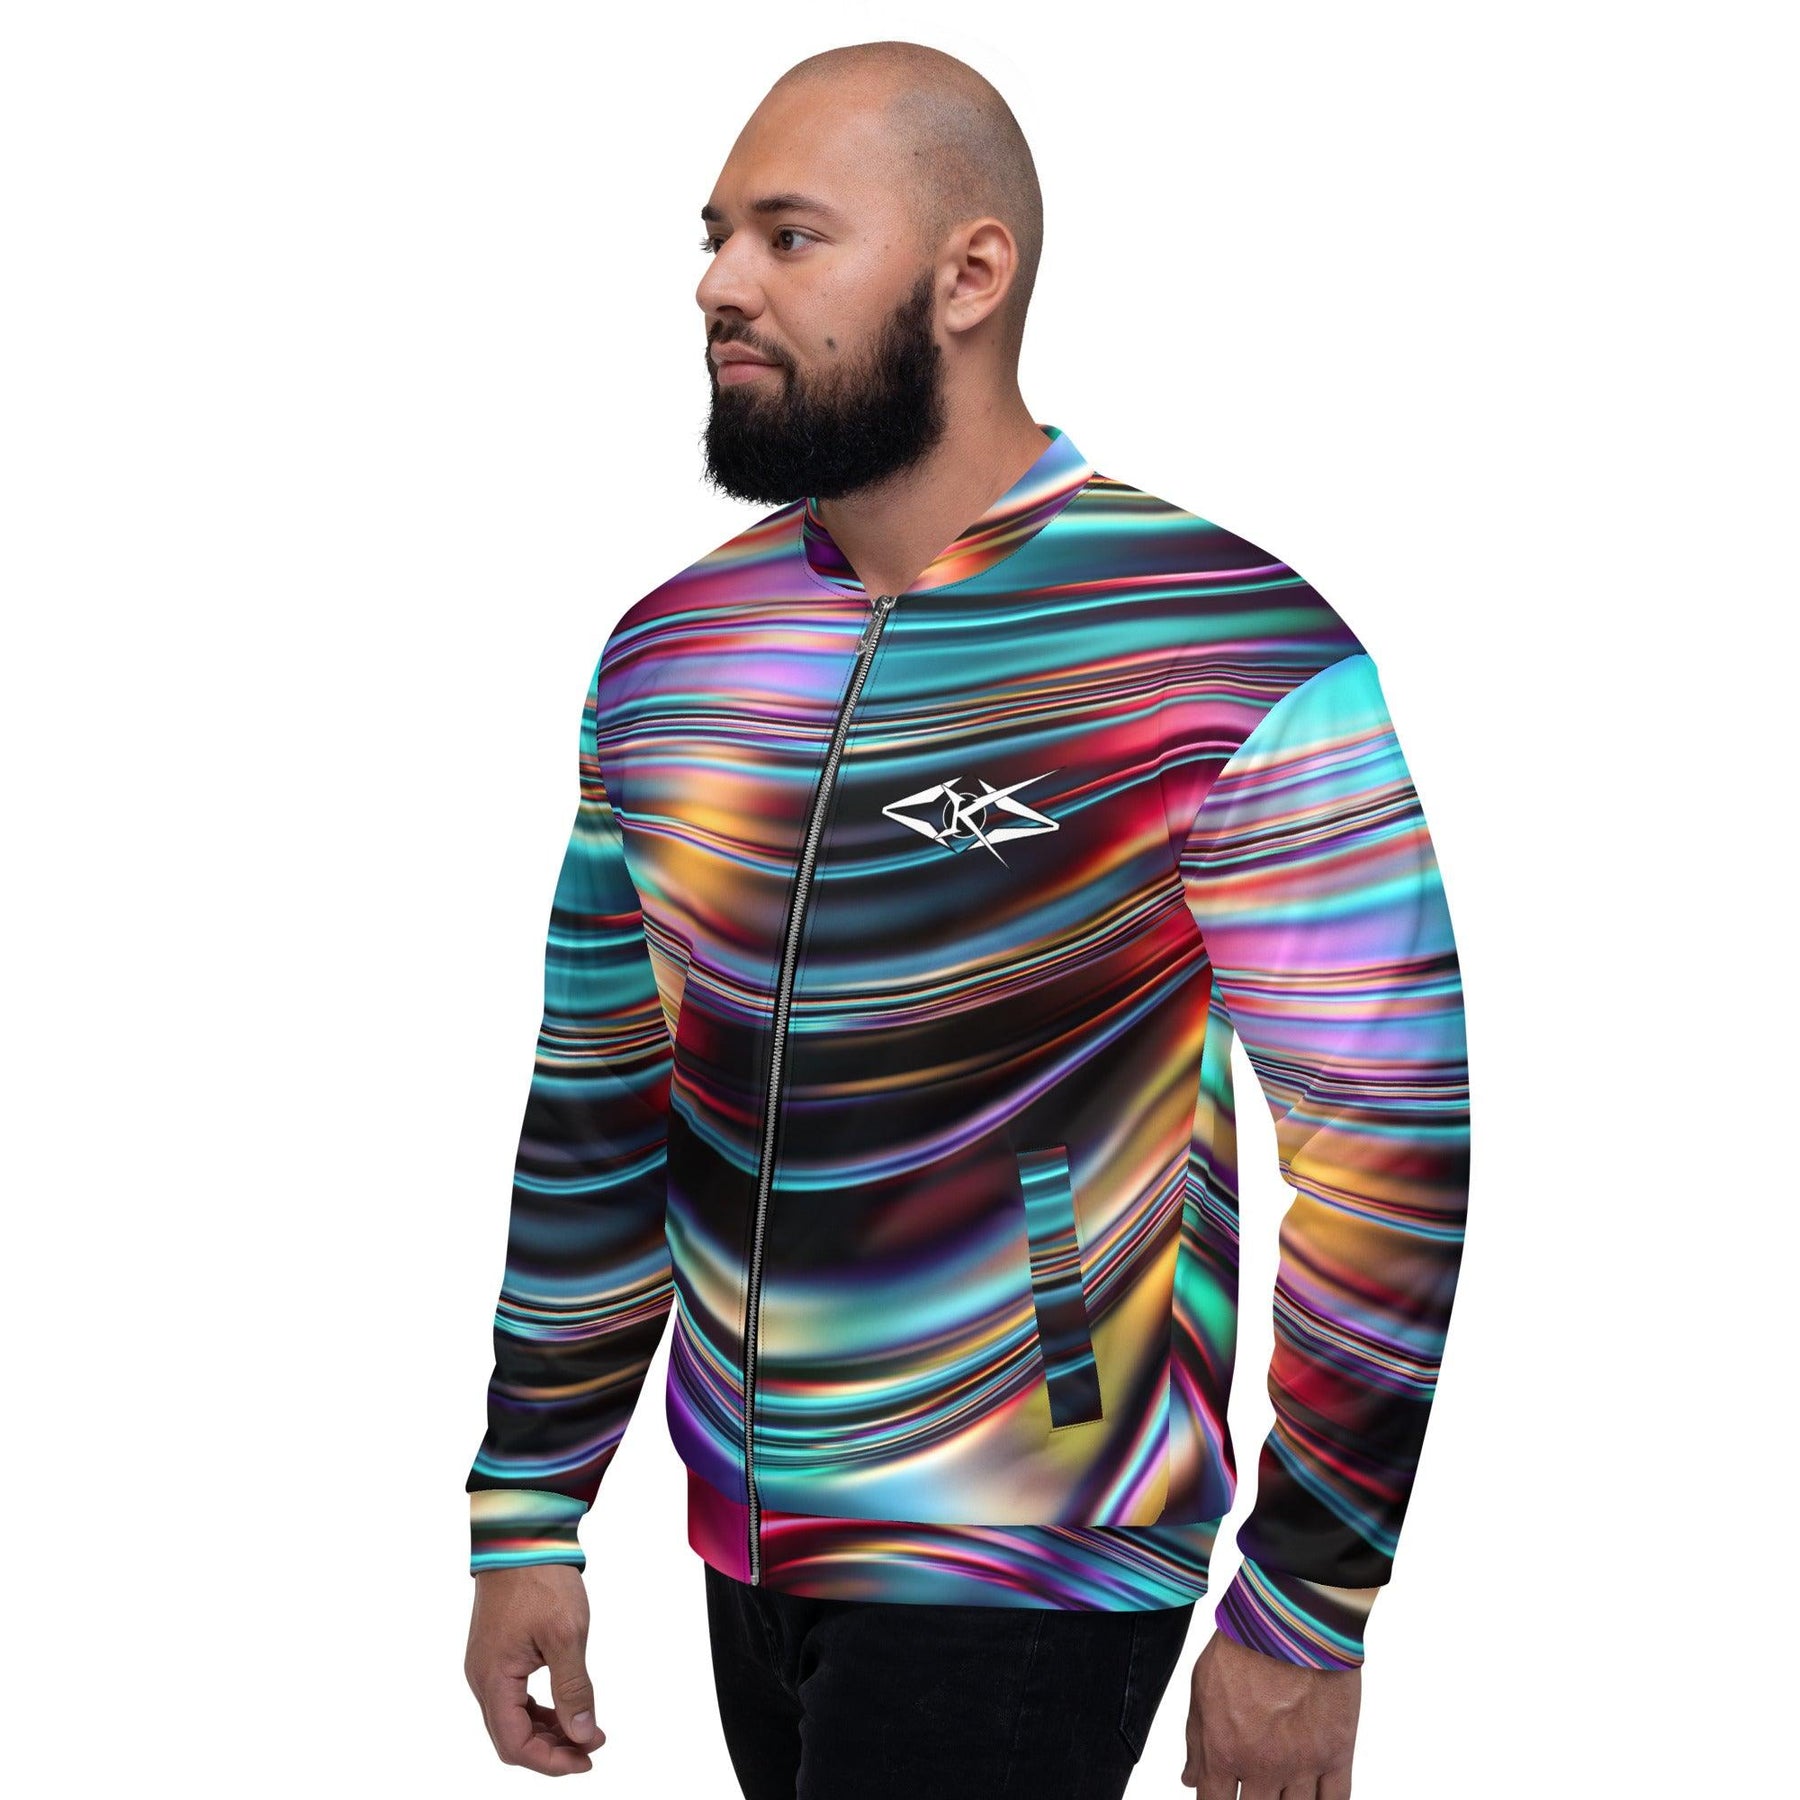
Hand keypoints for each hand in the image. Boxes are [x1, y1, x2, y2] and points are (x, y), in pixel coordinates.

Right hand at [465, 1564, 605, 1774]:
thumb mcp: (567, 1635)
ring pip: (512, 1718)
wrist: (522, 1535)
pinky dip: (539, 1709)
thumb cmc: (541, 1579)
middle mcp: (482, 1678)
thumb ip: (573, 1689)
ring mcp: (486, 1665)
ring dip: (547, 1730)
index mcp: (492, 1679)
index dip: (551, 1761)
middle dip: (551, 1750)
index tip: (586, 1758)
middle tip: (591, 1746)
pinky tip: (565, 1706)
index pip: (515, 1744)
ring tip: (585, 1729)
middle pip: (511, 1737)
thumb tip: (581, 1734)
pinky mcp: (496, 1653)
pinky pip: (513, 1697)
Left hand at [1180, 1628, 1359, 1797]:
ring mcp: (1303, 1764)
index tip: (1222, 1797)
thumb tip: (1190, 1779)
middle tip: (1256, 1788)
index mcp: (1224, 1752)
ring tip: (1282, 1791)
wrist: (1291, 1619)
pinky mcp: (1337, 1752)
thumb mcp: (1202, 1687)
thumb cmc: (1243, 1645)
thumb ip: (1196, 1740)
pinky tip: (1317, 1798)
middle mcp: (1263, 1767)